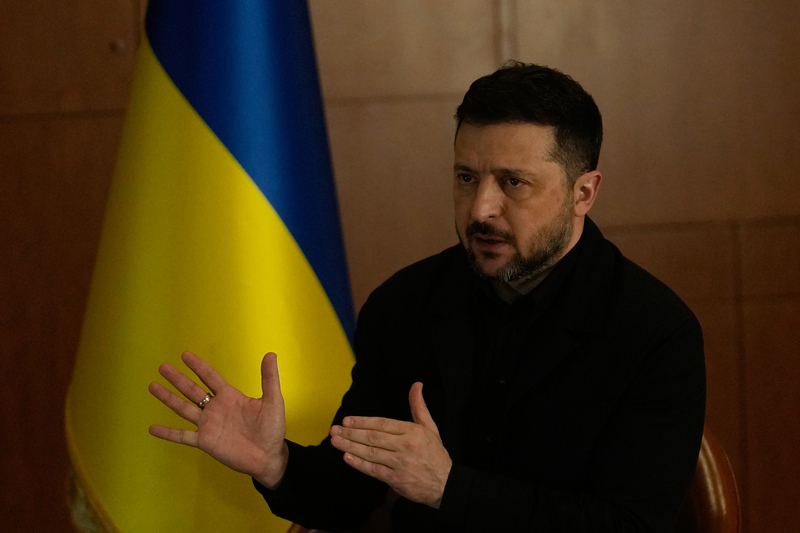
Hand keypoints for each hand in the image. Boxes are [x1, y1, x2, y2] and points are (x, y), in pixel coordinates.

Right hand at [148, 351, 288, 488]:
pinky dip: (168, 432)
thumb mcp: (273, 400)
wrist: (269, 456)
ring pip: (183, 408)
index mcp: (230, 396)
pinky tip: (152, 428)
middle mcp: (216, 408)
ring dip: (168, 398)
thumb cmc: (273, 428)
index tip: (185, 355)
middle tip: (162, 367)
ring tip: (152, 386)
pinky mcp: (205, 442)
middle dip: (177, 378)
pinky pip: (183, 436)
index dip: (198, 366)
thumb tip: (271, 354)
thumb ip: (269, 378)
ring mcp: (208, 425)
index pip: (210, 377)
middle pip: (192, 390)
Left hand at [329, 382, 451, 507]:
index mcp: (412, 432)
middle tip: (335, 430)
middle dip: (351, 433)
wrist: (446, 484)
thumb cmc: (435, 454)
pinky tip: (347, 457)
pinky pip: (375, 471)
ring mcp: (401, 464)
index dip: (363, 422)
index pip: (382, 424)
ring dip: (350, 447)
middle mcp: (406, 446)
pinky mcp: (397, 480)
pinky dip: (360, 464)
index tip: (347, 420)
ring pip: (371, 453)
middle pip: (374, 437)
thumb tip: (416, 385)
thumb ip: (419, 406)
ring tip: (335, 442)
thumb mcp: (430, 427)